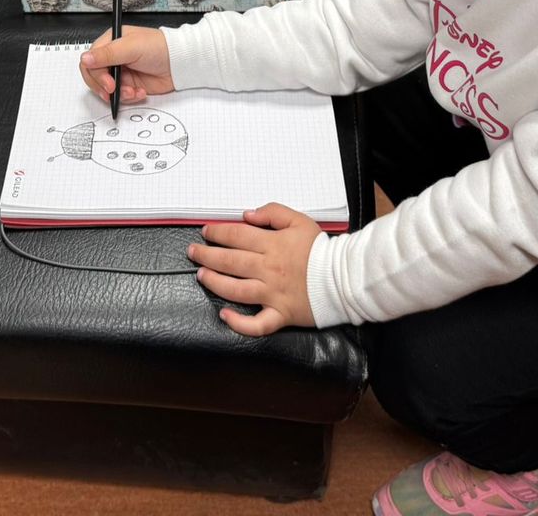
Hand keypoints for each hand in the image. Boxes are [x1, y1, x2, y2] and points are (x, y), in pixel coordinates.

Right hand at [79, 26, 174, 105]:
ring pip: (106, 89)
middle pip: (94, 76)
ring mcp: (121, 72)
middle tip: (114, 90)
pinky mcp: (130, 85)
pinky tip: (140, 92)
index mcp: (110, 43)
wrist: (180, 62)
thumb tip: (85, 58)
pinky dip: (129, 97)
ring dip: (118, 94)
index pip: (90, 61)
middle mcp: (113, 57)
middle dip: (104, 87)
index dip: (96, 74)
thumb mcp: (131, 48)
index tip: (107, 83)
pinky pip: (121, 96)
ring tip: (132, 91)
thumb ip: (107, 54)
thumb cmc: (160, 47)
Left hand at [188, 204, 319, 335]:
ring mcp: (272, 294)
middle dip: (207, 255)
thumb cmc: (321, 249)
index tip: (206, 232)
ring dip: (214, 282)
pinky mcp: (280, 314)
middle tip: (193, 252)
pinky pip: (257, 324)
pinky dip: (239, 323)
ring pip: (235, 289)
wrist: (344, 278)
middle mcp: (268, 269)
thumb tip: (247, 216)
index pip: (237, 236)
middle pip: (230, 261)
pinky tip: (225, 316)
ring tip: (201, 275)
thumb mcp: (299, 220)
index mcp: (272, 245)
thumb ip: (272, 213)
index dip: (218, 232)